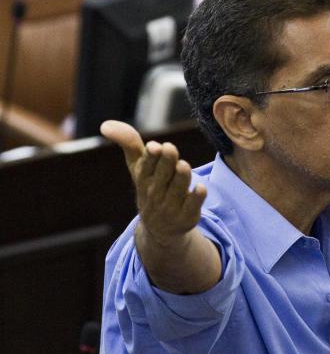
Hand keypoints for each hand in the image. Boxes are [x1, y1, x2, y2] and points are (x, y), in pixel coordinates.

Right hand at [100, 120, 205, 244]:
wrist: (159, 228)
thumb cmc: (150, 187)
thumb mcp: (138, 167)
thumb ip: (129, 143)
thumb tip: (105, 124)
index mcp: (144, 179)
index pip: (145, 167)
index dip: (150, 157)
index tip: (154, 146)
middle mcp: (156, 193)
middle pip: (162, 176)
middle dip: (166, 162)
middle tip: (169, 148)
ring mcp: (171, 206)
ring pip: (177, 190)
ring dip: (180, 177)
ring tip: (183, 166)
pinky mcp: (187, 216)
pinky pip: (192, 206)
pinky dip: (196, 197)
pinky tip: (201, 187)